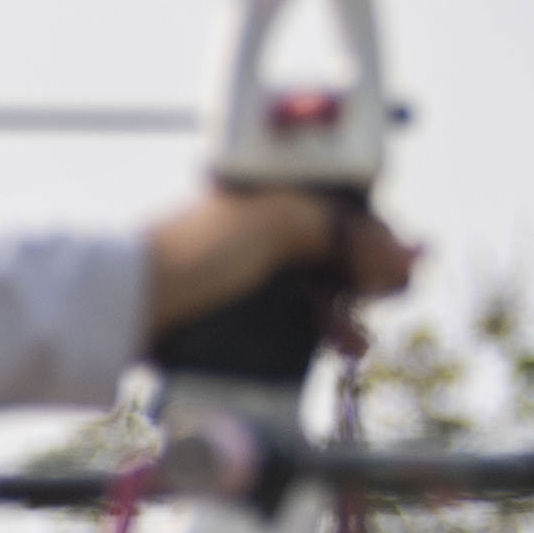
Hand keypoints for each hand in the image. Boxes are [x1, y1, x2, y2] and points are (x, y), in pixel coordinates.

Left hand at [140, 187, 418, 351]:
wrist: (128, 305)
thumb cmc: (193, 252)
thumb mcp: (277, 223)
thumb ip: (344, 232)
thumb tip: (405, 255)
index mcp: (269, 188)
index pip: (342, 206)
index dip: (378, 234)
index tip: (405, 263)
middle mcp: (260, 223)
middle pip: (335, 247)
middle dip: (369, 272)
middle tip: (392, 296)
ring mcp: (247, 267)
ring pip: (317, 284)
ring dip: (348, 308)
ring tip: (359, 339)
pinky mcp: (235, 308)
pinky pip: (293, 316)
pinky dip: (320, 327)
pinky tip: (342, 344)